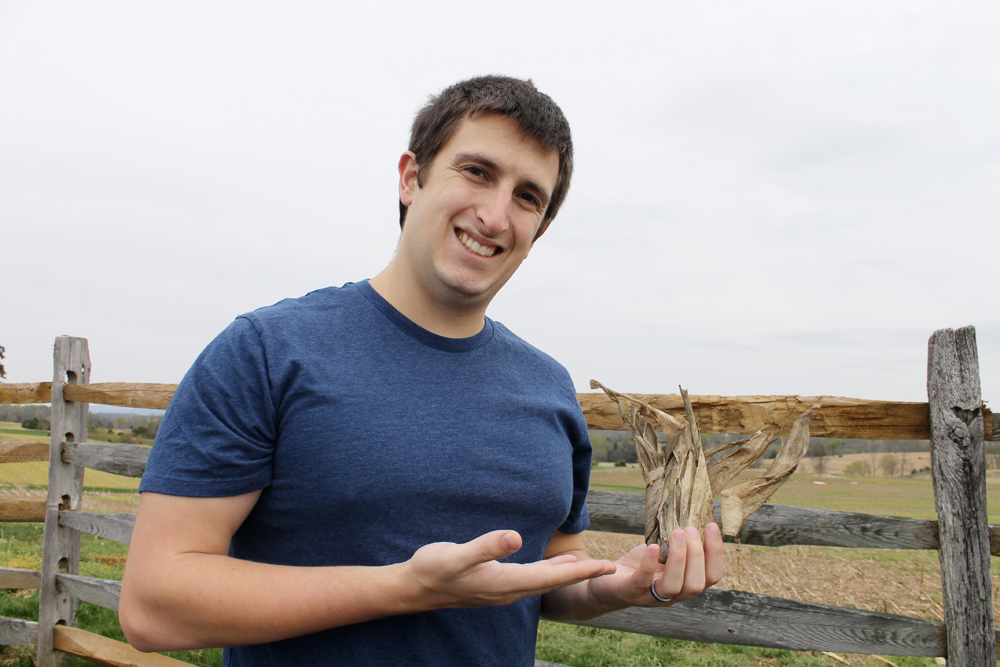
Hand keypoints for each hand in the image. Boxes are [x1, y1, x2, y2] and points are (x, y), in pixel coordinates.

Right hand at [403, 530, 616, 609]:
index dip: (581, 570)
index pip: (552, 577)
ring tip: (589, 566)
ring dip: (568, 575)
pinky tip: (552, 565)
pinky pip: (531, 581)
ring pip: (544, 583)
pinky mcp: (495, 586)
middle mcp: (509, 591)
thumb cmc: (434, 569)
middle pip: (554, 582)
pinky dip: (549, 573)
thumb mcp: (457, 555)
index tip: (607, 566)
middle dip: (583, 574)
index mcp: (505, 582)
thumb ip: (486, 546)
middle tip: (611, 567)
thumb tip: (515, 537)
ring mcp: (502, 591)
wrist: (414, 589)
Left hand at [588, 523, 723, 608]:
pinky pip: (642, 581)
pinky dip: (649, 564)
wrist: (607, 579)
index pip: (711, 577)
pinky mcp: (630, 592)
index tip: (712, 526)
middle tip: (688, 529)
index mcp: (685, 584)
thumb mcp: (664, 551)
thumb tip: (694, 515)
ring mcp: (651, 597)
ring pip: (673, 587)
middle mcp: (673, 596)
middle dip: (697, 555)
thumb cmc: (641, 563)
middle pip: (695, 584)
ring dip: (678, 559)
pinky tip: (653, 547)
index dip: (716, 553)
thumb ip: (679, 542)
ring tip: (676, 533)